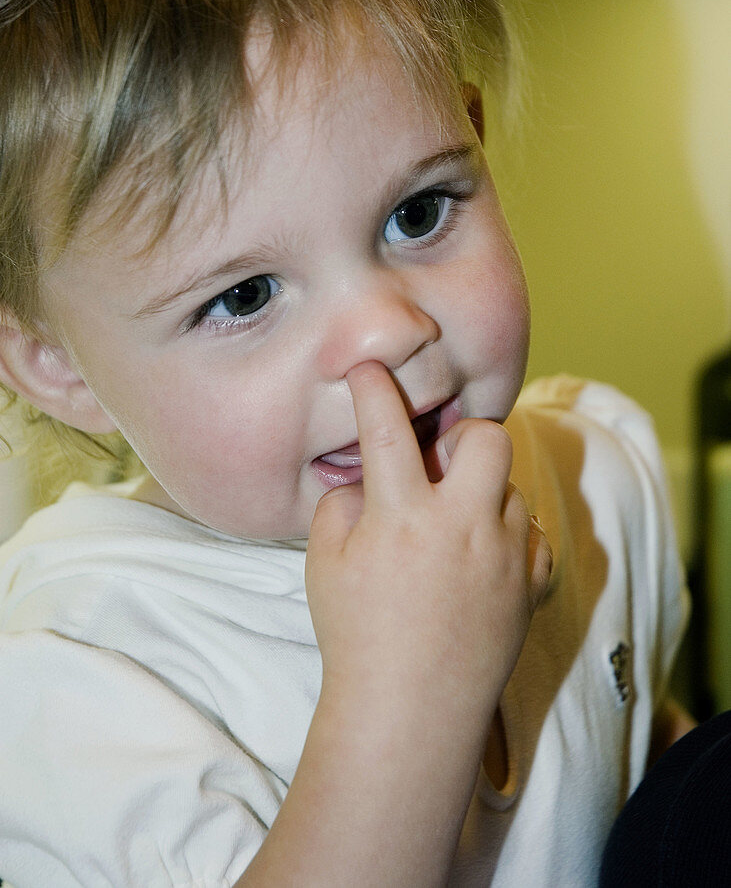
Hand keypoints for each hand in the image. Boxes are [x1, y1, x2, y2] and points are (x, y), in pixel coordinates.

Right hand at [306, 360, 551, 733]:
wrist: (409, 713)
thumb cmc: (358, 638)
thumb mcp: (324, 565)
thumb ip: (341, 506)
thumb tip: (366, 479)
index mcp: (403, 516)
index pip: (387, 429)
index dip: (374, 388)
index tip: (370, 370)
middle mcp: (462, 526)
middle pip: (487, 438)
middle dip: (463, 437)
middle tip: (438, 468)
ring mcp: (505, 556)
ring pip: (513, 489)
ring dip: (484, 495)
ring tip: (454, 530)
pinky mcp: (531, 587)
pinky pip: (537, 539)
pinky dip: (513, 539)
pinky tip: (485, 560)